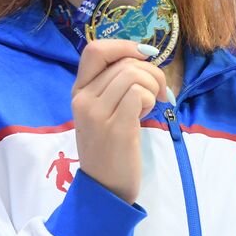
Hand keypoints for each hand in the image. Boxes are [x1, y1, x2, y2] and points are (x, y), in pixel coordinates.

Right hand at [71, 39, 167, 203]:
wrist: (105, 189)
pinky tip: (146, 114)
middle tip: (157, 94)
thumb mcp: (103, 112)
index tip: (145, 56)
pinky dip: (150, 100)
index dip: (125, 46)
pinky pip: (138, 94)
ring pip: (133, 75)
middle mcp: (82, 99)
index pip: (95, 50)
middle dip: (151, 72)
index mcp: (78, 91)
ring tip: (149, 106)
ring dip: (153, 86)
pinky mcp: (115, 128)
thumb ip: (114, 86)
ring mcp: (96, 114)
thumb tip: (144, 57)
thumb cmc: (110, 149)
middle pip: (124, 63)